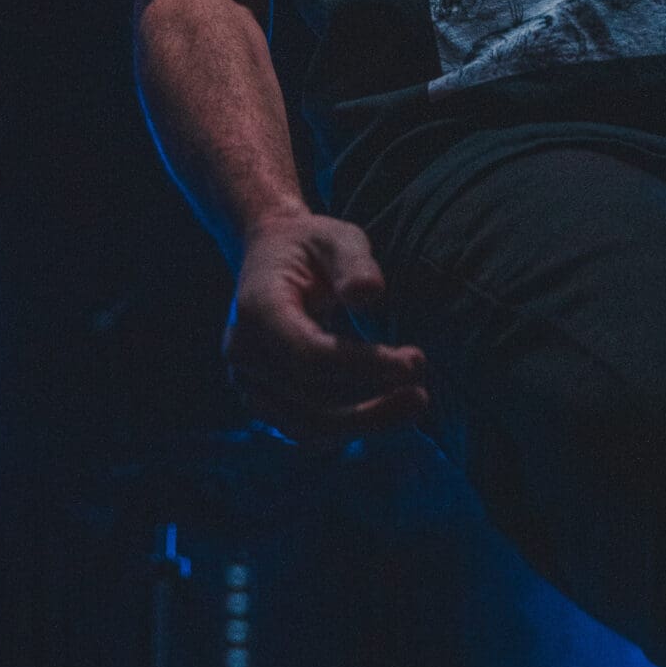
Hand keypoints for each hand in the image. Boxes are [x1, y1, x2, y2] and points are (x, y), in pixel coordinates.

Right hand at [222, 209, 429, 445]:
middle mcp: (243, 352)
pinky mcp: (263, 400)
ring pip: (306, 426)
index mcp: (256, 308)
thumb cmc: (310, 245)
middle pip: (308, 399)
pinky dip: (348, 428)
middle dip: (371, 404)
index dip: (363, 366)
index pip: (309, 354)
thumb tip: (369, 294)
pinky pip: (305, 429)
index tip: (414, 363)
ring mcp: (248, 381)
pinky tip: (387, 410)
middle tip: (422, 393)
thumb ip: (354, 262)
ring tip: (414, 403)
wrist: (270, 258)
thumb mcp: (337, 237)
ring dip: (364, 424)